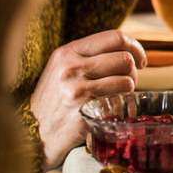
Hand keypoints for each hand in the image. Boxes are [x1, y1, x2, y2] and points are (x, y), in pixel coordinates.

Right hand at [30, 30, 145, 168]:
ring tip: (117, 98)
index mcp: (67, 53)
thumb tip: (129, 50)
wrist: (33, 135)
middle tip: (127, 83)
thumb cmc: (53, 102)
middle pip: (125, 59)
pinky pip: (122, 103)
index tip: (140, 59)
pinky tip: (114, 111)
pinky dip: (125, 107)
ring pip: (128, 81)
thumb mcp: (61, 70)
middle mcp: (71, 68)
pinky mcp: (85, 112)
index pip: (115, 37)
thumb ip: (89, 57)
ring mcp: (78, 91)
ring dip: (129, 91)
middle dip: (133, 72)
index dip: (135, 46)